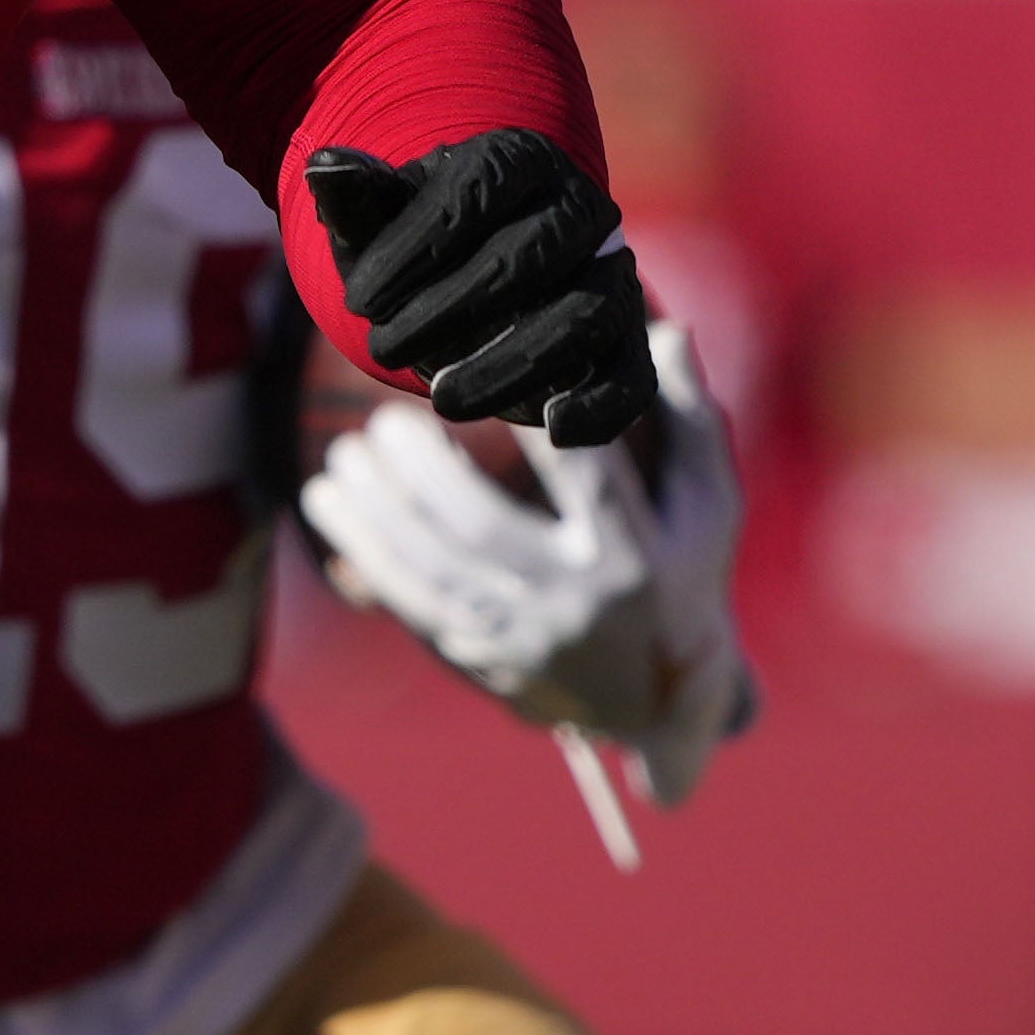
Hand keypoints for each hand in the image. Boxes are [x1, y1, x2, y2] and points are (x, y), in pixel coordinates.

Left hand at [297, 324, 755, 803]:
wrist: (655, 703)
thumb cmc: (681, 577)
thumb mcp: (706, 508)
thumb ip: (690, 420)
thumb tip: (665, 330)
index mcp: (633, 554)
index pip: (581, 475)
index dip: (531, 418)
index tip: (484, 364)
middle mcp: (575, 603)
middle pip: (482, 528)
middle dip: (422, 470)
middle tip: (383, 419)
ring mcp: (522, 640)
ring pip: (430, 570)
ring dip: (375, 508)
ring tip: (344, 452)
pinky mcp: (481, 660)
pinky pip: (408, 603)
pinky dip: (363, 552)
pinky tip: (328, 500)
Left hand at [300, 130, 656, 443]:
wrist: (466, 295)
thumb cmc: (415, 251)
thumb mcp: (377, 227)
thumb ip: (356, 200)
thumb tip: (323, 166)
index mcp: (520, 160)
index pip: (478, 189)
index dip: (416, 246)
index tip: (357, 301)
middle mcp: (580, 209)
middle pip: (529, 257)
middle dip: (450, 309)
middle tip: (381, 349)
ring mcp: (614, 276)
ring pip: (581, 318)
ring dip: (510, 365)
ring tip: (441, 399)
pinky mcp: (627, 343)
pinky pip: (633, 378)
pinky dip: (601, 406)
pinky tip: (553, 429)